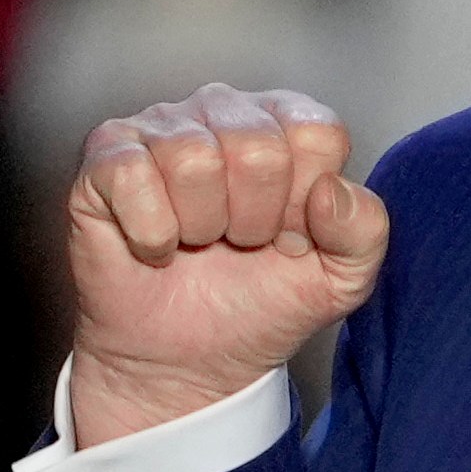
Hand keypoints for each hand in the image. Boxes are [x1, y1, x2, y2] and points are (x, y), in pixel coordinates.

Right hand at [65, 84, 388, 446]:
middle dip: (255, 220)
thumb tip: (330, 192)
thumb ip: (365, 231)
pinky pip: (131, 176)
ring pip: (193, 159)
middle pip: (258, 149)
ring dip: (201, 228)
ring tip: (199, 242)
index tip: (290, 238)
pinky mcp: (105, 158)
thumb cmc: (261, 303)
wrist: (187, 362)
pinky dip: (151, 233)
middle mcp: (225, 110)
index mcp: (288, 122)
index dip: (307, 204)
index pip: (318, 135)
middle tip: (239, 244)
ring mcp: (161, 127)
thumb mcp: (341, 279)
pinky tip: (156, 246)